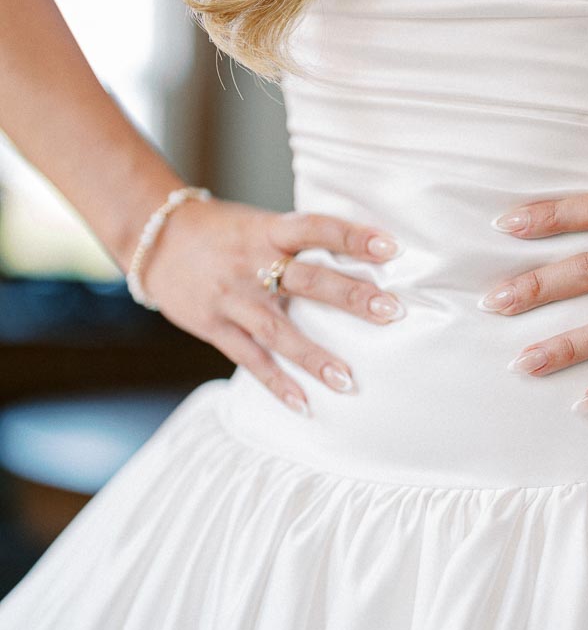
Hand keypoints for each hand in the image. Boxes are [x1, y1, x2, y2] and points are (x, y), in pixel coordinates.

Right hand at [139, 195, 404, 413]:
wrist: (152, 237)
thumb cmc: (221, 232)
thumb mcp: (258, 225)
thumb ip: (297, 244)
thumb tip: (359, 260)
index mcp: (267, 231)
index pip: (316, 227)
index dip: (352, 236)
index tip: (392, 246)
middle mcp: (251, 264)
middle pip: (306, 280)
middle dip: (350, 297)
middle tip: (392, 312)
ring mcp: (232, 298)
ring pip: (278, 329)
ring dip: (315, 357)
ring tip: (349, 381)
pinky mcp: (214, 327)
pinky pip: (250, 359)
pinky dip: (277, 383)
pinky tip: (304, 404)